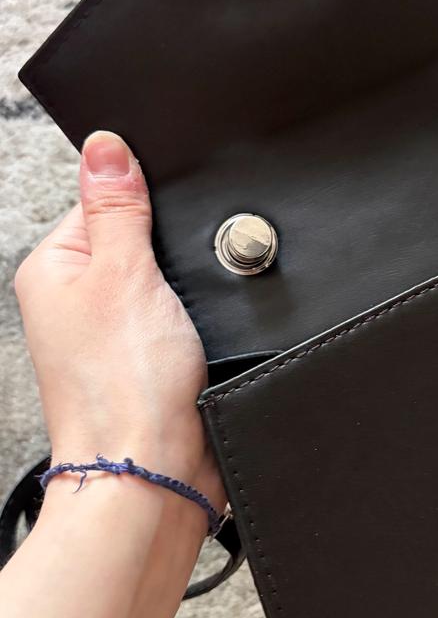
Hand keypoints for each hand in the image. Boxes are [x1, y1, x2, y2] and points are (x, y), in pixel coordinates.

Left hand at [13, 130, 225, 516]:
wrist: (155, 472)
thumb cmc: (124, 384)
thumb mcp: (123, 273)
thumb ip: (118, 207)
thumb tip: (105, 145)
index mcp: (54, 267)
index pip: (101, 198)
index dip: (144, 199)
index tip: (171, 219)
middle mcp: (78, 299)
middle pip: (138, 238)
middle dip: (174, 248)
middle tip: (181, 275)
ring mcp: (115, 333)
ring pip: (168, 279)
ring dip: (191, 288)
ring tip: (191, 313)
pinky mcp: (152, 359)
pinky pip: (184, 317)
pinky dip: (202, 319)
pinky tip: (204, 332)